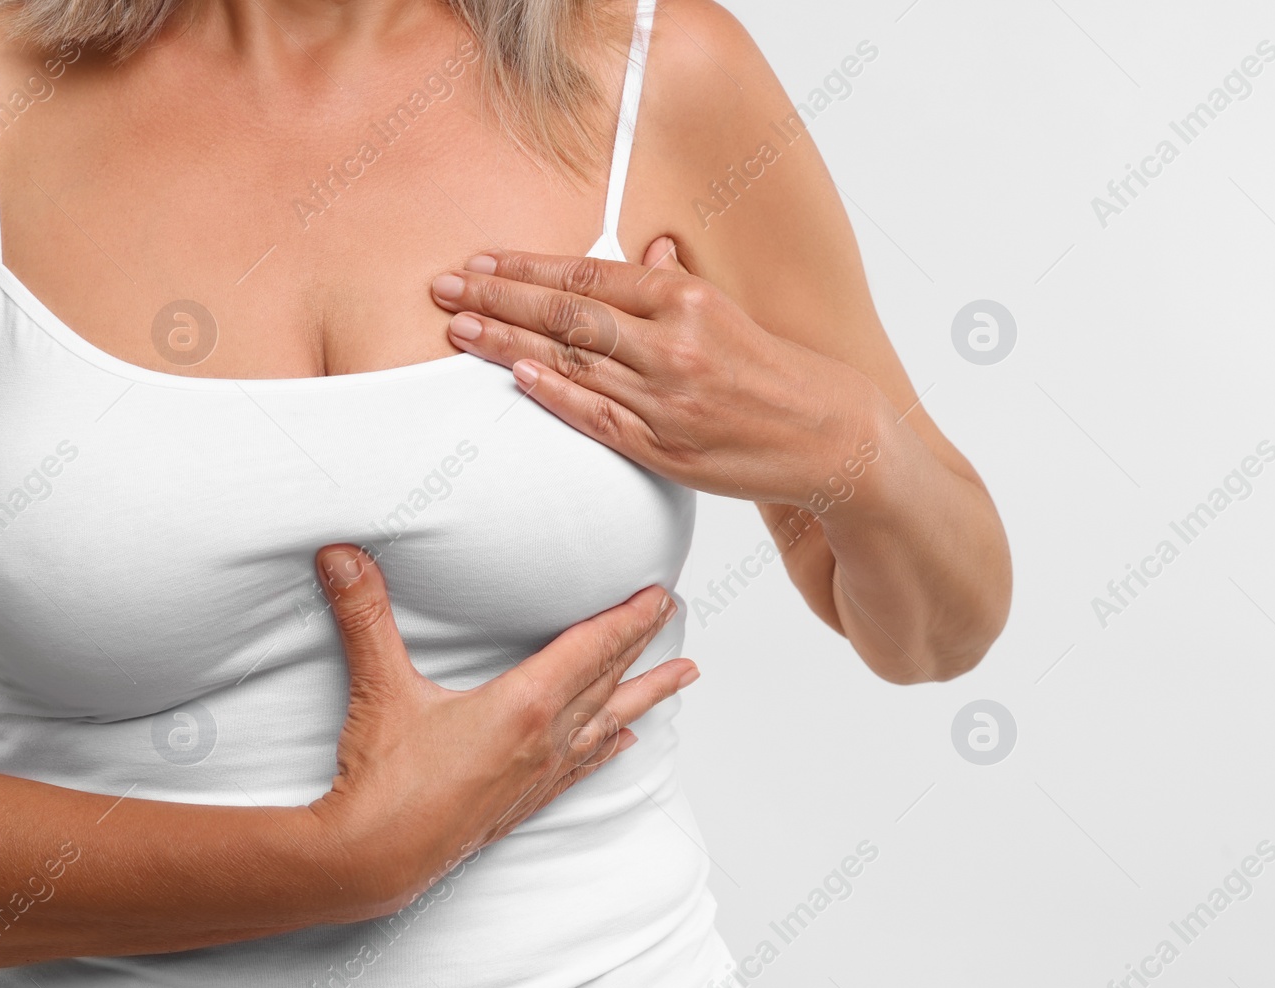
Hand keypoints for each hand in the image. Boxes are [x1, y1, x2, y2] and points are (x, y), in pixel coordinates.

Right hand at [304, 545, 697, 915]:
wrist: (375, 860)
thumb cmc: (384, 780)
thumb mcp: (380, 687)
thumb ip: (364, 614)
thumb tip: (340, 554)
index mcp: (523, 705)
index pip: (590, 648)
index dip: (627, 618)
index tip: (659, 595)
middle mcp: (545, 738)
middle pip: (607, 678)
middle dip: (642, 642)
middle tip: (674, 613)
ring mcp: (540, 773)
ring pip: (607, 721)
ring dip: (645, 694)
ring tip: (684, 676)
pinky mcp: (525, 800)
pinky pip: (583, 765)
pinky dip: (609, 745)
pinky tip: (625, 740)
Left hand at [429, 241, 882, 505]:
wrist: (831, 438)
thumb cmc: (777, 373)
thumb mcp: (730, 314)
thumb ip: (676, 285)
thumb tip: (639, 251)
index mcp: (689, 300)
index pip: (589, 277)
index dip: (527, 267)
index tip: (480, 261)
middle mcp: (675, 344)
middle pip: (567, 315)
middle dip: (498, 297)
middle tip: (443, 287)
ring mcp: (668, 399)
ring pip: (571, 363)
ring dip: (506, 342)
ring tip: (457, 328)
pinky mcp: (667, 448)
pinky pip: (595, 417)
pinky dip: (552, 393)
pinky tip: (513, 374)